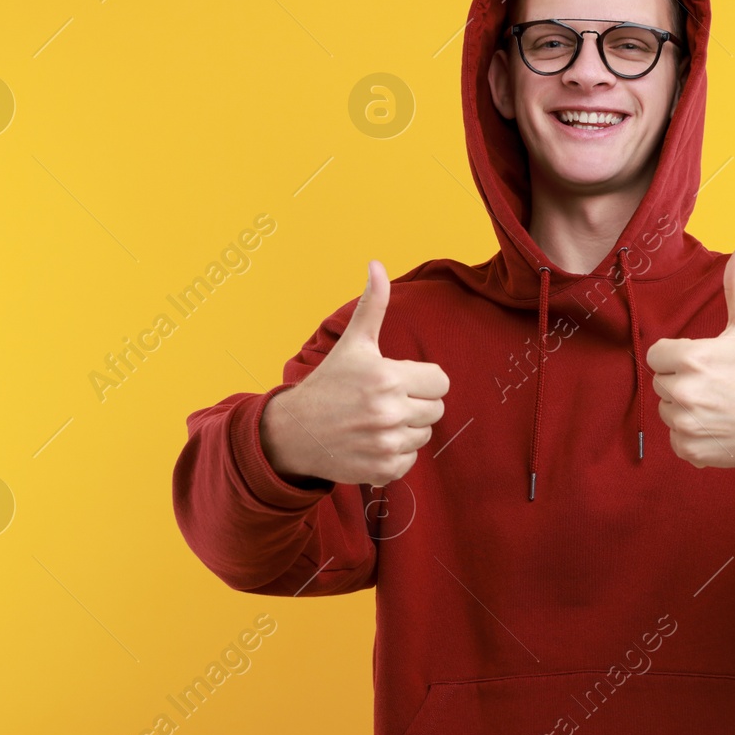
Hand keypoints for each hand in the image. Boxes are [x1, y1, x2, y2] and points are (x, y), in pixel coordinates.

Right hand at [261, 261, 449, 485]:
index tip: (401, 381)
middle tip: (386, 401)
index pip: (441, 381)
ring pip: (425, 435)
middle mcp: (389, 412)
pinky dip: (396, 454)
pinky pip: (411, 460)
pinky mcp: (382, 470)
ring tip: (377, 421)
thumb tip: (376, 264)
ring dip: (407, 429)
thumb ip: (372, 305)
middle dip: (416, 403)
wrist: (293, 433)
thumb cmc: (328, 384)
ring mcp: (386, 444)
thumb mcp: (353, 344)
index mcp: (387, 378)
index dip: (424, 380)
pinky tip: (373, 442)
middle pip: (436, 409)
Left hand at [645, 245, 734, 469]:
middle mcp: (685, 393)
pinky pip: (676, 439)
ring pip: (668, 411)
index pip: (657, 355)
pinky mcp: (692, 451)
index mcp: (691, 358)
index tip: (704, 361)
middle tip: (717, 384)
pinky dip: (694, 436)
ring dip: (687, 409)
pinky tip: (719, 427)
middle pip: (662, 383)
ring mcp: (687, 425)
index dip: (678, 356)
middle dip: (683, 381)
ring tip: (719, 405)